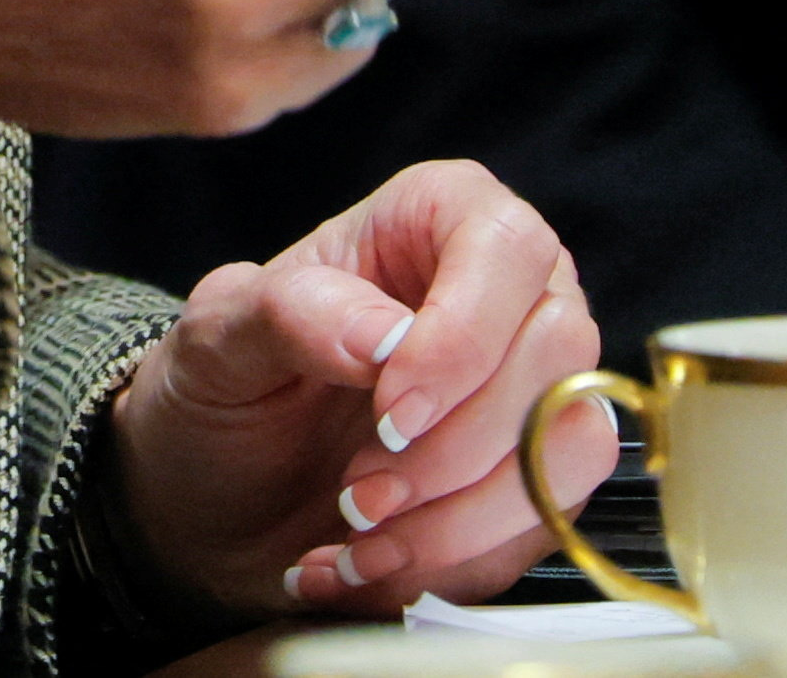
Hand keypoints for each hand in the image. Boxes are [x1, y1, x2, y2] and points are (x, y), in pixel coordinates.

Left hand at [110, 161, 610, 619]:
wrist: (221, 501)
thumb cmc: (226, 389)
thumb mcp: (217, 338)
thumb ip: (290, 314)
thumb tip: (385, 338)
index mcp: (437, 218)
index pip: (506, 249)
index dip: (462, 339)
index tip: (390, 412)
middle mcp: (510, 293)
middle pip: (557, 352)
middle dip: (454, 447)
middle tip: (358, 491)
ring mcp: (537, 388)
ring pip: (569, 446)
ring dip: (462, 517)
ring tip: (357, 538)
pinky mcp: (540, 478)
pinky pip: (547, 522)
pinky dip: (454, 563)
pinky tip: (366, 567)